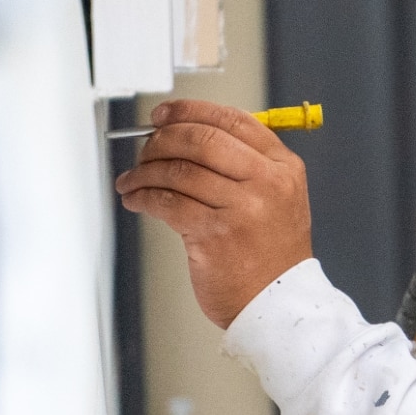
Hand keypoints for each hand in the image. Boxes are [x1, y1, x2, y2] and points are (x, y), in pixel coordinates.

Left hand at [116, 99, 313, 328]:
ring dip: (144, 172)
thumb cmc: (271, 254)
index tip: (164, 115)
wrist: (278, 303)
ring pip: (179, 170)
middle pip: (202, 139)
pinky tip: (136, 199)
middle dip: (162, 139)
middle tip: (144, 149)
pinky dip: (142, 197)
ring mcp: (243, 208)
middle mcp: (267, 182)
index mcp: (283, 167)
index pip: (232, 121)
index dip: (190, 111)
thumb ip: (243, 165)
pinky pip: (166, 203)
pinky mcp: (215, 234)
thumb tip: (183, 136)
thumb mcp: (277, 198)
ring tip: (132, 180)